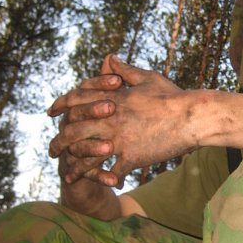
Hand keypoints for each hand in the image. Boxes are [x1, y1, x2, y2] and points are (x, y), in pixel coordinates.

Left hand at [48, 55, 191, 186]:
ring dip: (76, 167)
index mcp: (112, 98)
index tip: (52, 112)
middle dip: (59, 142)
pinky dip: (105, 180)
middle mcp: (110, 119)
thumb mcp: (147, 77)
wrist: (191, 117)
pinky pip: (111, 172)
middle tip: (53, 150)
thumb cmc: (172, 96)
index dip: (61, 105)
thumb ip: (125, 69)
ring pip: (87, 156)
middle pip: (73, 131)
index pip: (76, 100)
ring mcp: (119, 140)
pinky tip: (103, 184)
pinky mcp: (131, 157)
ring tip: (69, 175)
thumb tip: (110, 57)